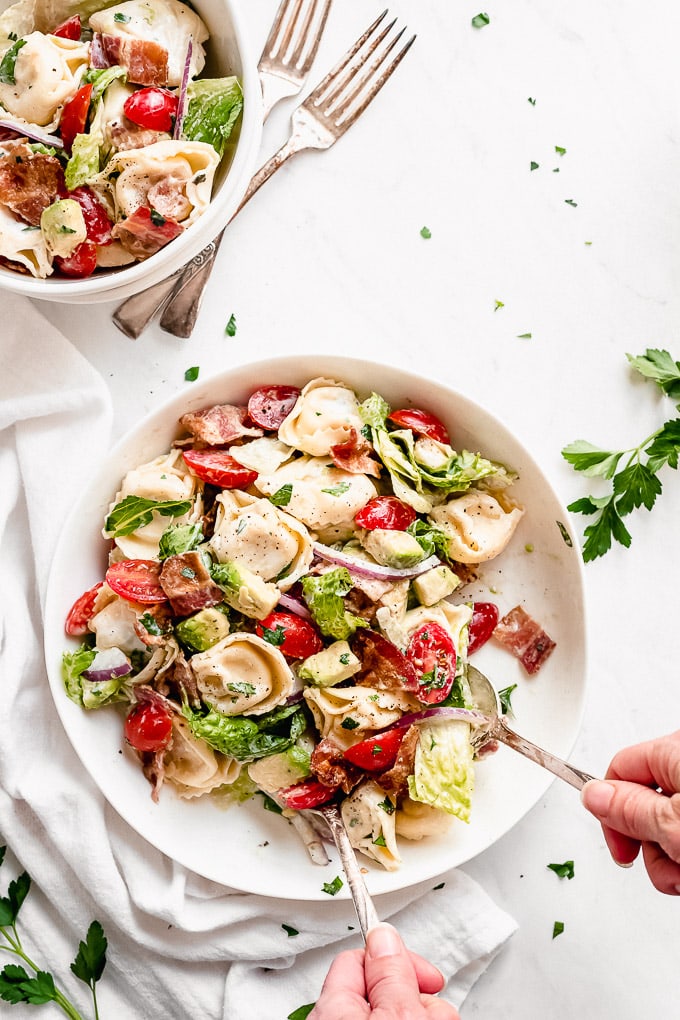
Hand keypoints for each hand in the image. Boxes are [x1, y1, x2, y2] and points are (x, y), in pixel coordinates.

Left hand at [310, 923, 458, 1018]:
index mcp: (333, 1008)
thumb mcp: (397, 1016)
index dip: (398, 961)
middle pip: (386, 987)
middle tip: (433, 1013)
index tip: (428, 976)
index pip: (362, 958)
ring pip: (401, 1010)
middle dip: (419, 994)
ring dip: (429, 1014)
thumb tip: (385, 935)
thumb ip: (391, 973)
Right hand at [581, 730, 679, 893]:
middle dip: (646, 843)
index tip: (620, 847)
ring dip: (671, 860)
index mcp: (676, 749)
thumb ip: (630, 808)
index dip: (612, 812)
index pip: (620, 770)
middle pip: (644, 801)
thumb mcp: (674, 822)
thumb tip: (592, 795)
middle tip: (667, 863)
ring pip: (669, 823)